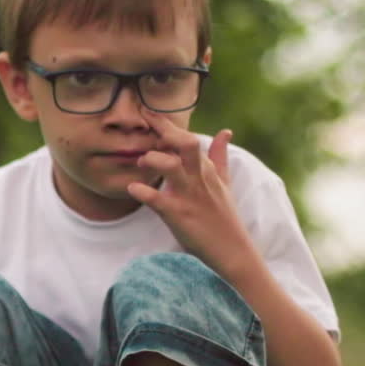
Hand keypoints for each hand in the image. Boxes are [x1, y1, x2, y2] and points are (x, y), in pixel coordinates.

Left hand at [126, 112, 255, 275]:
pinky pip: (158, 200)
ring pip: (171, 167)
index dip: (169, 126)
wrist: (232, 250)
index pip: (190, 139)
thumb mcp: (224, 183)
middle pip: (186, 144)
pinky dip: (142, 192)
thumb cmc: (225, 216)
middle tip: (146, 133)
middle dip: (165, 133)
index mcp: (208, 169)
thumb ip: (220, 156)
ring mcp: (189, 196)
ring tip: (141, 162)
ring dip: (153, 159)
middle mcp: (199, 178)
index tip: (149, 115)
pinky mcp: (178, 215)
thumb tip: (225, 132)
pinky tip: (132, 188)